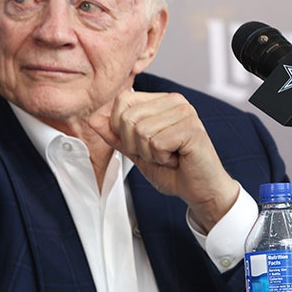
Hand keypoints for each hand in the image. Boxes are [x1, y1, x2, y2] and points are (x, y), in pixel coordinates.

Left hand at [87, 90, 238, 230]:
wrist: (199, 190)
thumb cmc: (171, 170)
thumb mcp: (134, 151)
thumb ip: (114, 135)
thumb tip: (93, 119)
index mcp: (160, 101)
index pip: (122, 100)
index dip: (120, 128)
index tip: (141, 144)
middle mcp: (174, 101)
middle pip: (128, 117)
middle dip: (134, 144)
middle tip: (156, 154)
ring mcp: (185, 112)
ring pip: (141, 131)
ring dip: (149, 153)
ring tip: (168, 156)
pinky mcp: (192, 129)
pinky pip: (156, 143)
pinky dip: (161, 158)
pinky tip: (177, 159)